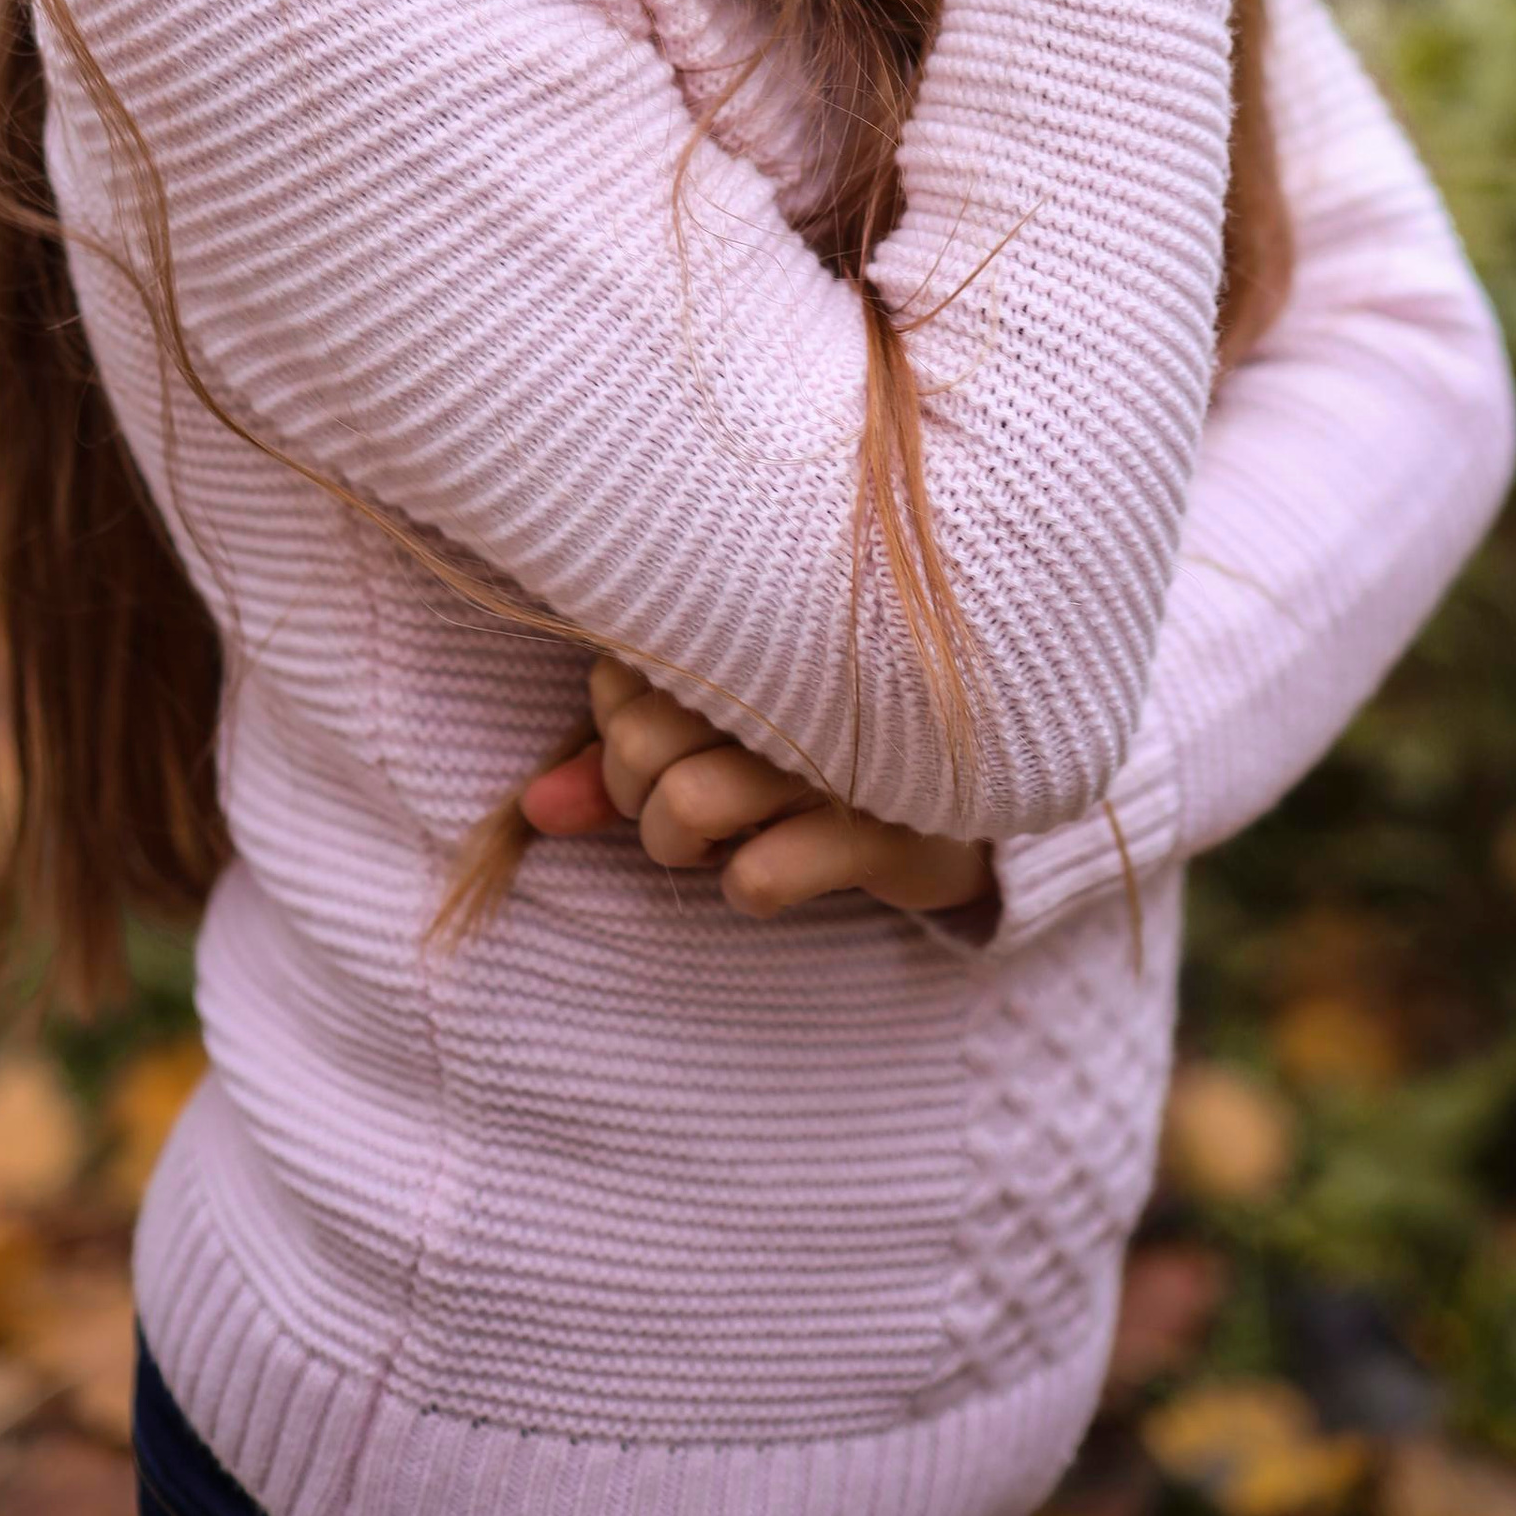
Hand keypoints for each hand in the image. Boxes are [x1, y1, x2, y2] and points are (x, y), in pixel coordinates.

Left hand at [518, 657, 998, 929]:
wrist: (984, 787)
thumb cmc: (821, 743)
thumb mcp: (715, 746)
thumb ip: (615, 766)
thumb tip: (531, 814)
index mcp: (751, 629)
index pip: (614, 683)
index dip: (615, 734)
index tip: (664, 745)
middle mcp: (794, 676)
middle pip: (636, 749)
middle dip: (637, 800)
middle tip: (687, 803)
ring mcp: (842, 748)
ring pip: (680, 809)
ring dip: (683, 848)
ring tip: (727, 838)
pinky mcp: (888, 825)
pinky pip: (758, 877)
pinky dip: (753, 886)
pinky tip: (783, 870)